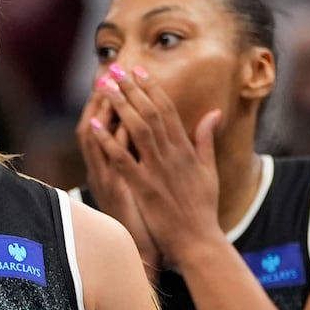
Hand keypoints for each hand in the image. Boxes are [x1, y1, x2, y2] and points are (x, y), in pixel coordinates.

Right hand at [76, 89, 157, 272]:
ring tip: (110, 89)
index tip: (116, 79)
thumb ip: (142, 161)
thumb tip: (147, 140)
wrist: (143, 253)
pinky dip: (116, 142)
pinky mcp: (115, 192)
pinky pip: (113, 162)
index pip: (104, 128)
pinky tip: (126, 124)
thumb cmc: (144, 221)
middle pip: (93, 128)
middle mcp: (101, 172)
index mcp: (110, 168)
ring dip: (102, 115)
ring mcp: (105, 181)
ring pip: (95, 141)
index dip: (107, 103)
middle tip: (108, 74)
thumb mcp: (142, 187)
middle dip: (101, 101)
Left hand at [85, 64, 223, 266]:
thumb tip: (214, 113)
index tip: (138, 70)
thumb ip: (206, 139)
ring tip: (105, 86)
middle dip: (132, 88)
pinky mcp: (145, 187)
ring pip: (137, 129)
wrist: (199, 240)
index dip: (152, 88)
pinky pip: (124, 159)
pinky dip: (109, 141)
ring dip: (120, 105)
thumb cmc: (203, 208)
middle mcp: (172, 154)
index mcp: (185, 149)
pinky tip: (95, 125)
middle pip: (150, 113)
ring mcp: (157, 169)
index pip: (167, 110)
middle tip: (116, 68)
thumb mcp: (209, 170)